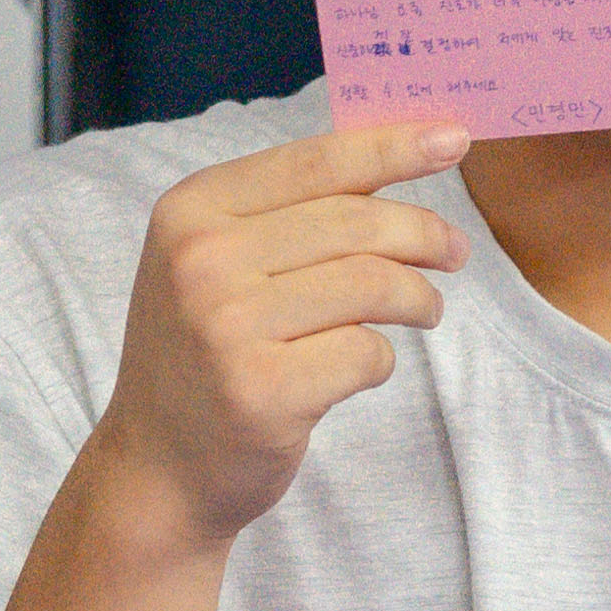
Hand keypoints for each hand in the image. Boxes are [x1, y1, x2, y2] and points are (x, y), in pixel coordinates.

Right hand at [85, 122, 472, 551]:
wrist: (156, 470)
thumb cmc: (204, 355)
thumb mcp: (219, 264)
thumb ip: (291, 210)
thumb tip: (397, 156)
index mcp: (191, 210)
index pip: (316, 161)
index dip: (394, 147)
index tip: (455, 139)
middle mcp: (201, 261)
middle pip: (355, 222)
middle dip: (425, 233)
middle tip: (455, 252)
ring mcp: (227, 327)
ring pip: (372, 283)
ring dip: (419, 297)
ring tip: (425, 309)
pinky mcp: (262, 392)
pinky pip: (367, 352)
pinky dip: (382, 358)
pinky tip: (363, 365)